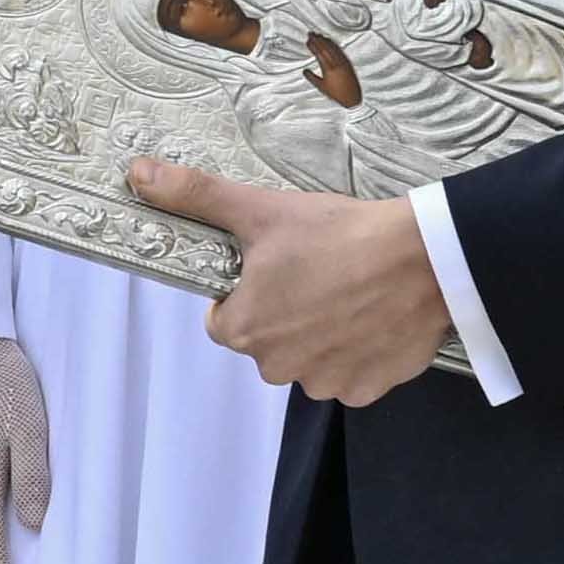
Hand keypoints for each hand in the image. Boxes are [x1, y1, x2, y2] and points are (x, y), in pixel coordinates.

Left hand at [135, 158, 457, 405]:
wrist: (424, 259)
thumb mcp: (259, 209)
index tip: (277, 268)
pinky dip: (359, 351)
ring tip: (350, 293)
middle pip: (269, 341)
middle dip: (286, 314)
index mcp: (245, 330)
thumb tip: (139, 174)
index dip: (247, 293)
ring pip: (310, 359)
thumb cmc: (339, 235)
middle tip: (319, 274)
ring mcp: (327, 382)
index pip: (226, 320)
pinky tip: (373, 318)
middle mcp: (280, 368)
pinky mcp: (369, 389)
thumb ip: (196, 196)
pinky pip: (351, 374)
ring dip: (323, 335)